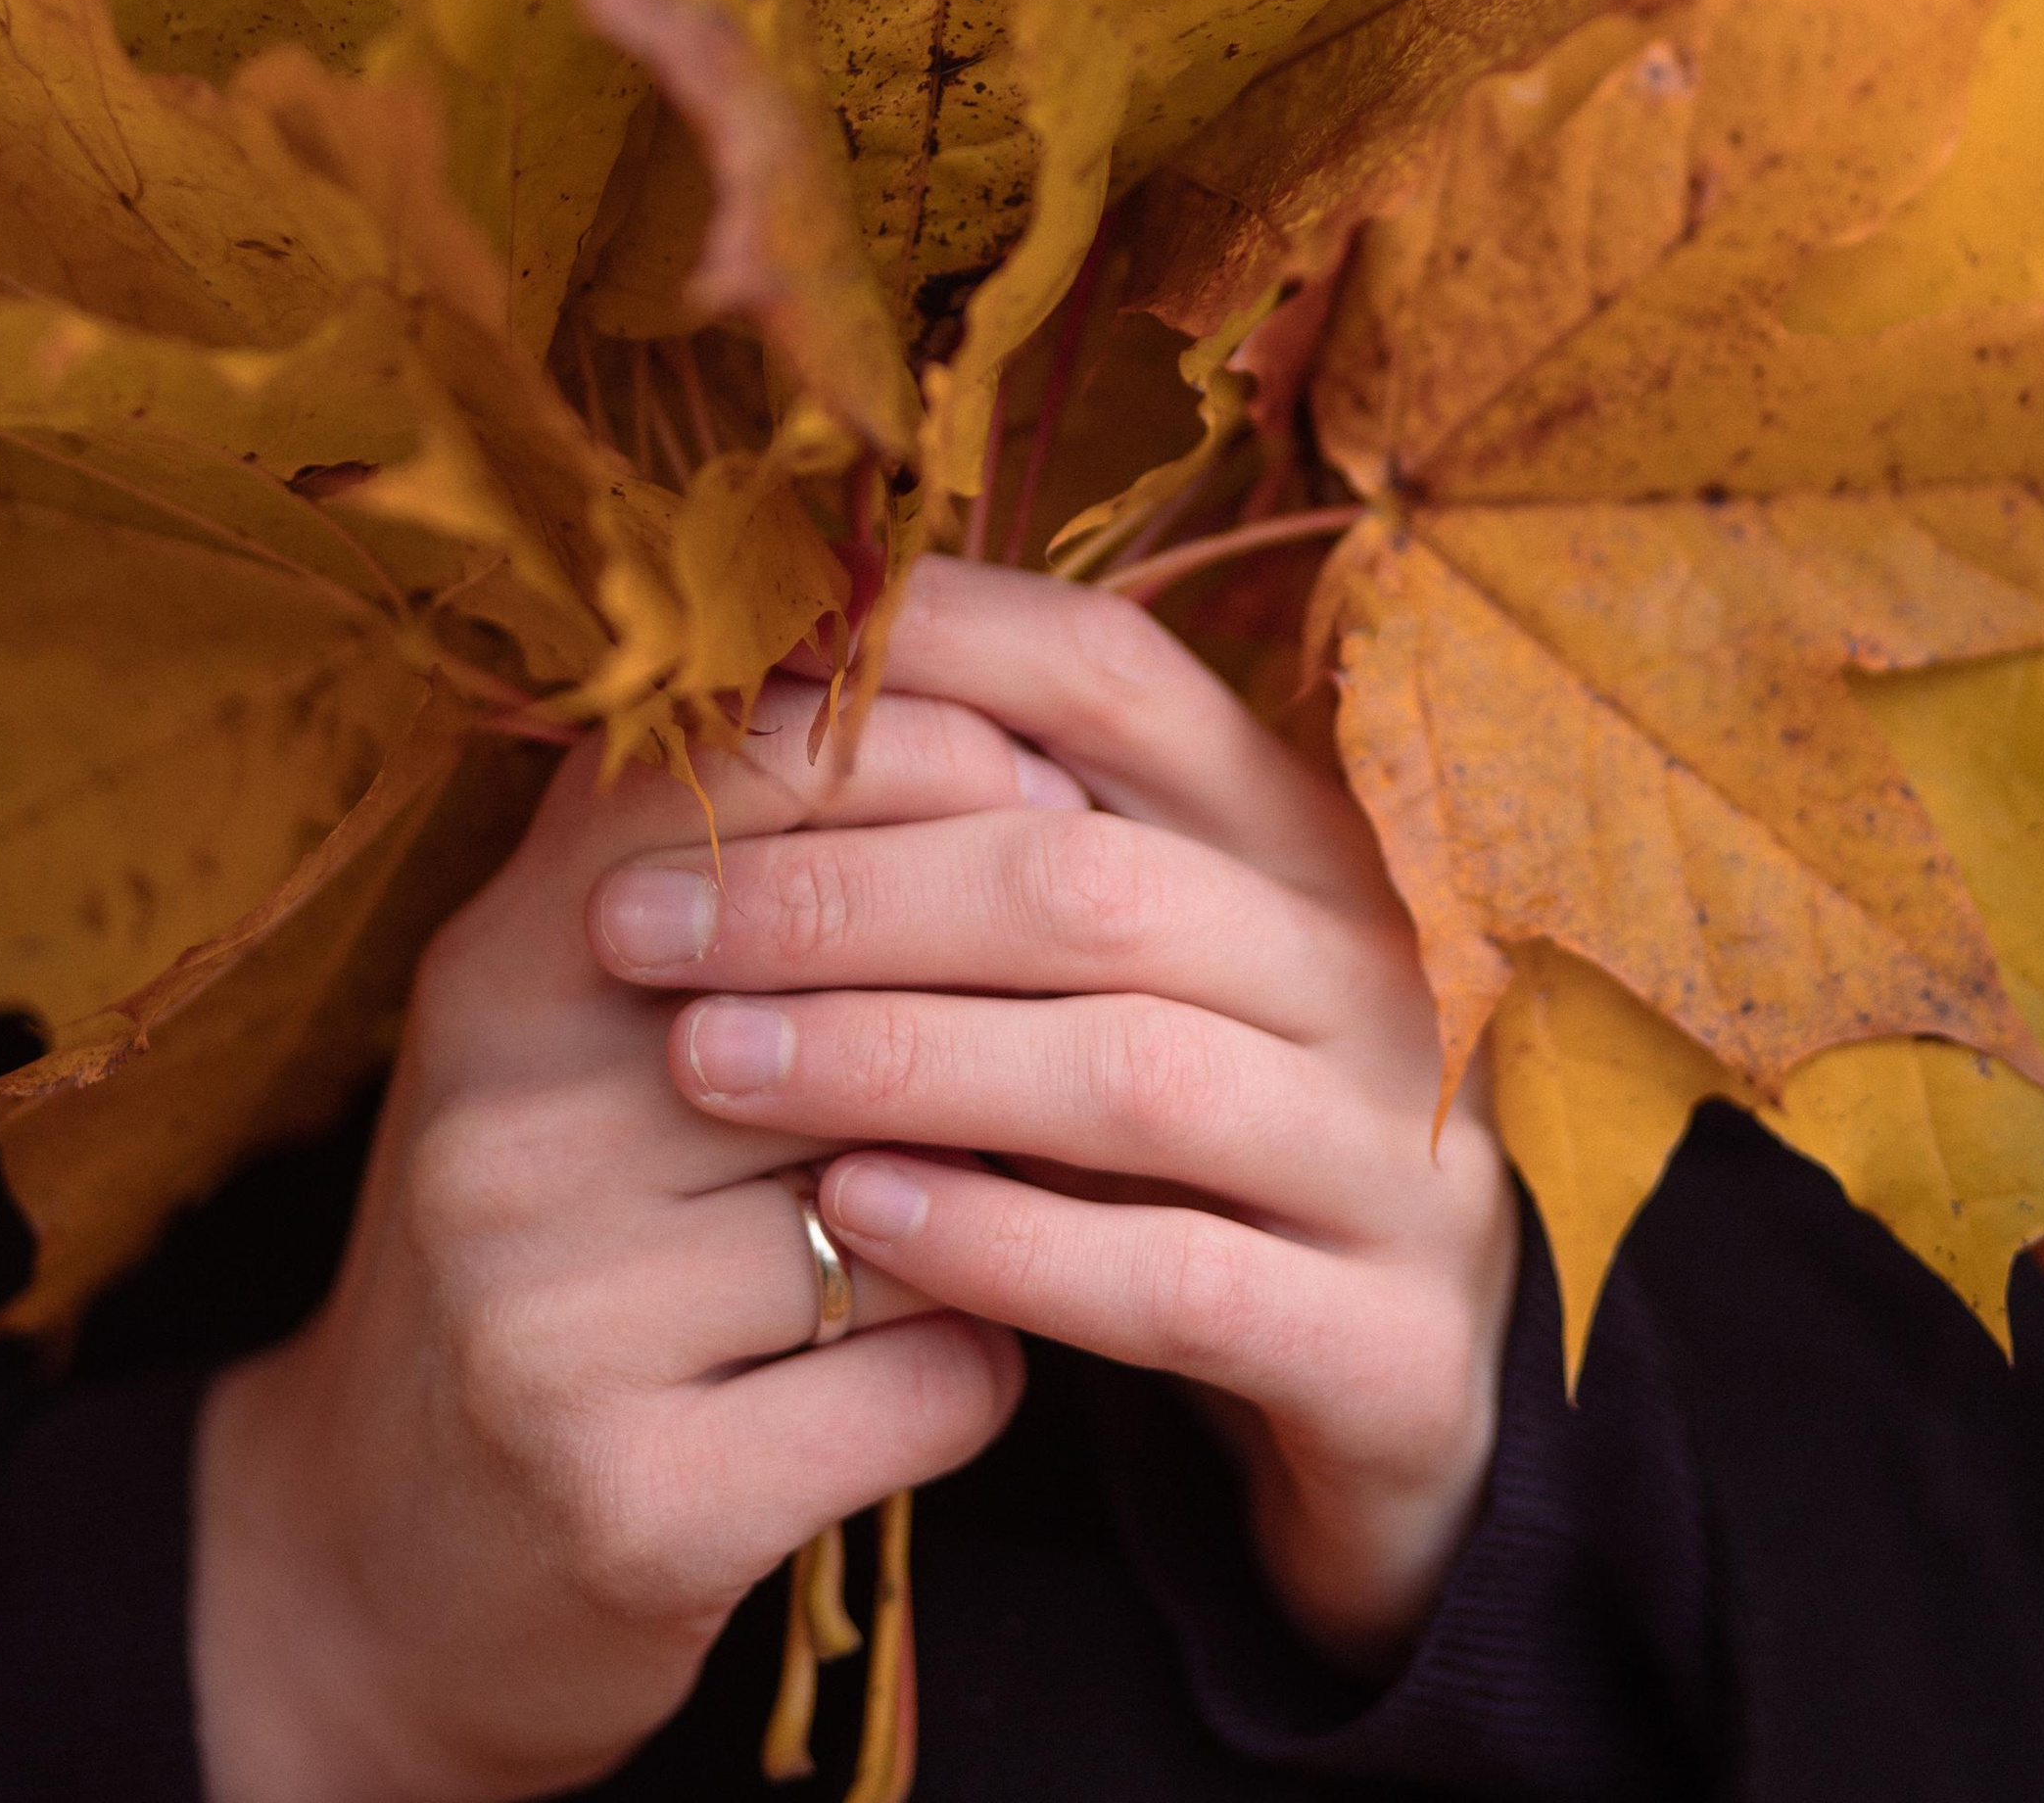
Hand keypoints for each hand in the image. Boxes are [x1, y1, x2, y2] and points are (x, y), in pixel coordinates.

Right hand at [192, 679, 1076, 1802]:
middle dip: (1004, 1001)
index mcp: (496, 970)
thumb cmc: (545, 1232)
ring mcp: (555, 1326)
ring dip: (1004, 1201)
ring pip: (927, 1194)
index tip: (1047, 793)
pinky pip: (936, 1380)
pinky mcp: (639, 1508)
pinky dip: (980, 1366)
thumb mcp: (567, 1012)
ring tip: (998, 1202)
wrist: (372, 1560)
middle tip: (1101, 1004)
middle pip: (863, 999)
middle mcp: (503, 1130)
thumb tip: (983, 705)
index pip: (737, 789)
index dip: (927, 766)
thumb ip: (718, 856)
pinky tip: (945, 1356)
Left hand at [593, 560, 1517, 1672]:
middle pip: (1088, 883)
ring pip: (1129, 1074)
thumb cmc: (1194, 1133)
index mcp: (1296, 828)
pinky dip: (1000, 1242)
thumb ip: (984, 828)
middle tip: (637, 927)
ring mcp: (1394, 1161)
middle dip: (841, 892)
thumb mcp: (1113, 960)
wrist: (1405, 1396)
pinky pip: (1173, 1280)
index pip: (1112, 673)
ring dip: (894, 1058)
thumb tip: (761, 667)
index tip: (728, 673)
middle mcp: (1364, 969)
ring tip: (706, 1062)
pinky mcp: (1387, 1347)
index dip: (922, 648)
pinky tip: (852, 1213)